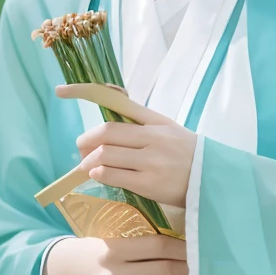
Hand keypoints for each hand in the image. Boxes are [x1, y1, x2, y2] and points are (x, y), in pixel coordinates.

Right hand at [44, 234, 188, 274]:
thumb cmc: (97, 252)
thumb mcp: (112, 239)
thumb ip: (142, 243)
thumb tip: (183, 246)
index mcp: (113, 251)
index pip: (158, 247)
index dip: (181, 247)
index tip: (192, 245)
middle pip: (163, 271)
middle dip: (185, 267)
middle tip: (194, 263)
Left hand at [56, 85, 196, 209]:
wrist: (215, 181)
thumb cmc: (189, 155)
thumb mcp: (169, 129)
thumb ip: (141, 120)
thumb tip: (109, 107)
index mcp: (157, 121)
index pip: (117, 101)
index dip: (85, 93)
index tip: (60, 91)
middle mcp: (153, 137)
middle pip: (106, 132)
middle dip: (86, 140)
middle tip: (81, 148)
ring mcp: (151, 161)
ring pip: (106, 155)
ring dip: (89, 161)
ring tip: (87, 167)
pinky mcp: (150, 184)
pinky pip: (114, 175)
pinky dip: (99, 174)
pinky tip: (98, 175)